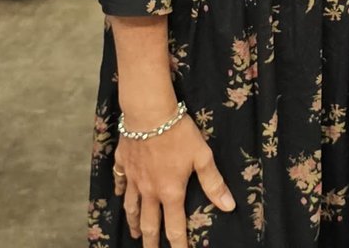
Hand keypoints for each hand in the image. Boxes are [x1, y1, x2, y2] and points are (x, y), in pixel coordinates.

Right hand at [113, 112, 235, 247]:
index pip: (175, 227)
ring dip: (134, 222)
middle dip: (150, 242)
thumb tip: (229, 207)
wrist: (149, 113)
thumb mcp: (202, 156)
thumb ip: (214, 183)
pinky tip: (119, 195)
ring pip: (131, 206)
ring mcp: (133, 178)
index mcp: (170, 191)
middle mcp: (149, 190)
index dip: (178, 245)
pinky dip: (119, 191)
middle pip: (149, 223)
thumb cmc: (179, 133)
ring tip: (135, 232)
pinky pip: (119, 181)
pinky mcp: (123, 162)